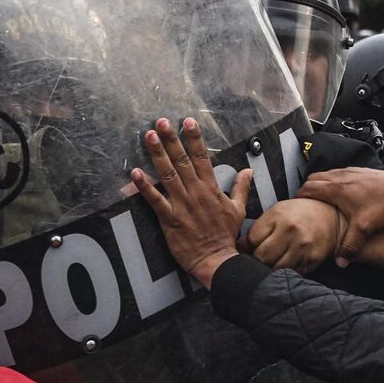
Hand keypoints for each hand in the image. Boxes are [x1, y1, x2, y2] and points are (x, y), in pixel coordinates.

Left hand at [131, 118, 252, 288]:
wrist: (217, 260)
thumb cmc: (226, 236)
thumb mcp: (238, 209)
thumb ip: (241, 187)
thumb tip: (248, 171)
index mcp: (211, 188)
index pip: (202, 157)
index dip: (194, 138)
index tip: (187, 122)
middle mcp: (196, 192)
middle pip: (182, 160)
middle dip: (172, 139)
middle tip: (161, 122)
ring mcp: (182, 204)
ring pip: (168, 174)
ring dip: (158, 154)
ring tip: (149, 137)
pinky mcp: (170, 218)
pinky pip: (155, 200)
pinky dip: (145, 186)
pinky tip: (135, 172)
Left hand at [246, 198, 344, 272]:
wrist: (330, 215)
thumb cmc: (298, 214)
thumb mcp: (276, 212)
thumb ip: (257, 228)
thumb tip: (240, 247)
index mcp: (278, 217)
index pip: (253, 240)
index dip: (249, 247)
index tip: (251, 249)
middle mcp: (290, 231)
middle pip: (262, 257)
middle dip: (257, 261)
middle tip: (260, 260)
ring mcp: (303, 247)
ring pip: (276, 269)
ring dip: (271, 269)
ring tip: (274, 263)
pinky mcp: (312, 259)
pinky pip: (293, 273)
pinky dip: (288, 272)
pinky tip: (288, 265)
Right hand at [297, 167, 383, 266]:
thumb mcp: (364, 230)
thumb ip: (350, 246)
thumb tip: (340, 263)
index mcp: (336, 189)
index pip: (307, 189)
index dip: (299, 197)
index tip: (297, 205)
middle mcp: (341, 176)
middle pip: (315, 178)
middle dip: (308, 190)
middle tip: (308, 203)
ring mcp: (353, 170)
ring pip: (328, 174)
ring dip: (323, 184)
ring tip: (324, 199)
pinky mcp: (363, 170)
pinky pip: (342, 172)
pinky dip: (337, 181)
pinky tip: (346, 194)